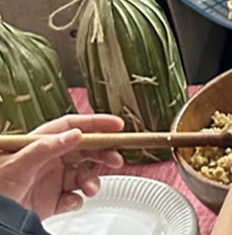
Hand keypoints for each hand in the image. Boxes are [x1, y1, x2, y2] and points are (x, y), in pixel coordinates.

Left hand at [0, 114, 124, 218]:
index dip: (95, 124)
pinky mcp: (52, 200)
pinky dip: (78, 200)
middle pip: (84, 150)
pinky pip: (74, 197)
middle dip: (102, 153)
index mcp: (39, 144)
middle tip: (116, 159)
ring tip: (91, 189)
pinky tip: (70, 201)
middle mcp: (48, 160)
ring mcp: (51, 180)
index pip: (71, 127)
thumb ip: (48, 147)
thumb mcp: (19, 163)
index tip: (117, 126)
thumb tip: (76, 134)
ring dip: (92, 181)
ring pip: (83, 174)